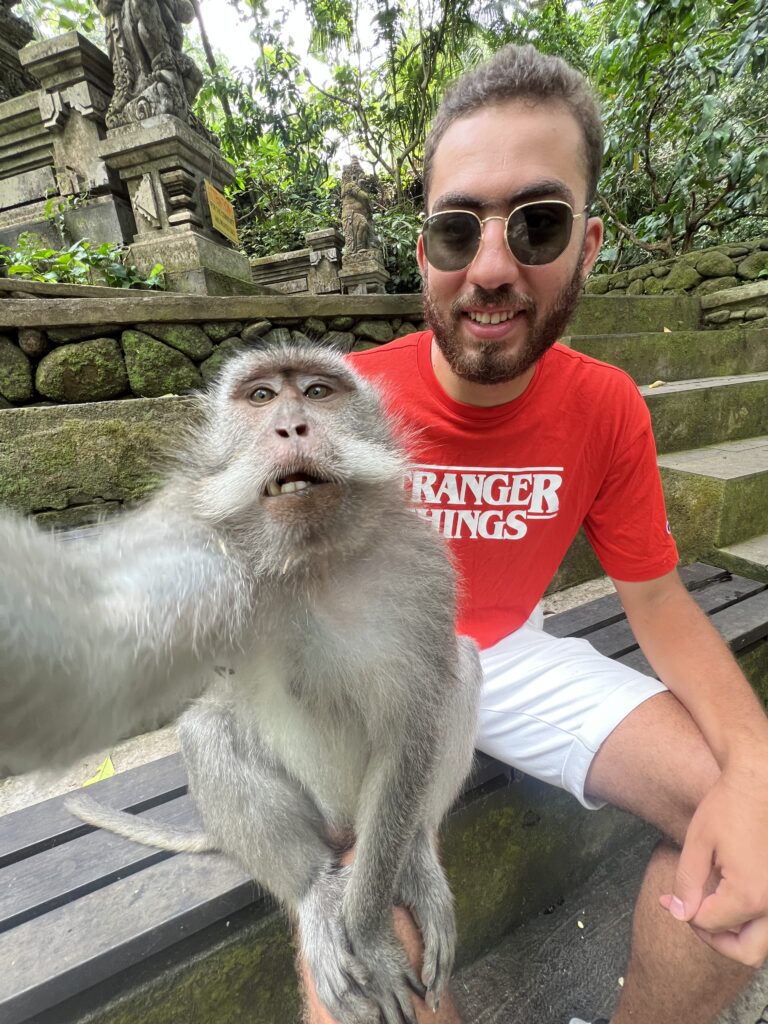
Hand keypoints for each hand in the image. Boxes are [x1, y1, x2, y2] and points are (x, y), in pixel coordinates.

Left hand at [660, 767, 767, 966]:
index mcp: (749, 895)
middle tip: (692, 917)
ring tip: (709, 911)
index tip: (669, 899)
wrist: (758, 782)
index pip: (710, 925)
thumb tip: (681, 914)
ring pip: (762, 942)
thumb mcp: (697, 845)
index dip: (685, 914)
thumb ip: (688, 885)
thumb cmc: (727, 807)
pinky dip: (749, 920)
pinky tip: (727, 898)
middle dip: (715, 940)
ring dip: (736, 935)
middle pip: (746, 952)